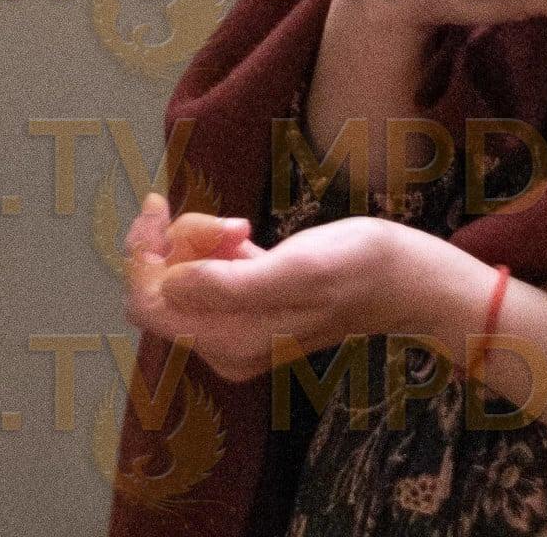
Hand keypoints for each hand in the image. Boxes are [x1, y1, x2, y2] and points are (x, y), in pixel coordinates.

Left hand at [120, 191, 429, 383]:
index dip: (142, 253)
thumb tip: (170, 286)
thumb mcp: (295, 271)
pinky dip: (215, 243)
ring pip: (181, 272)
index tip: (158, 205)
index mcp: (228, 342)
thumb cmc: (357, 270)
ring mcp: (232, 326)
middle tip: (225, 220)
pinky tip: (247, 234)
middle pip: (160, 285)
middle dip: (178, 241)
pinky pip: (204, 269)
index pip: (147, 303)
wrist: (404, 278)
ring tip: (244, 228)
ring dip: (202, 237)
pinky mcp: (245, 305)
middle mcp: (222, 343)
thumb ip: (230, 286)